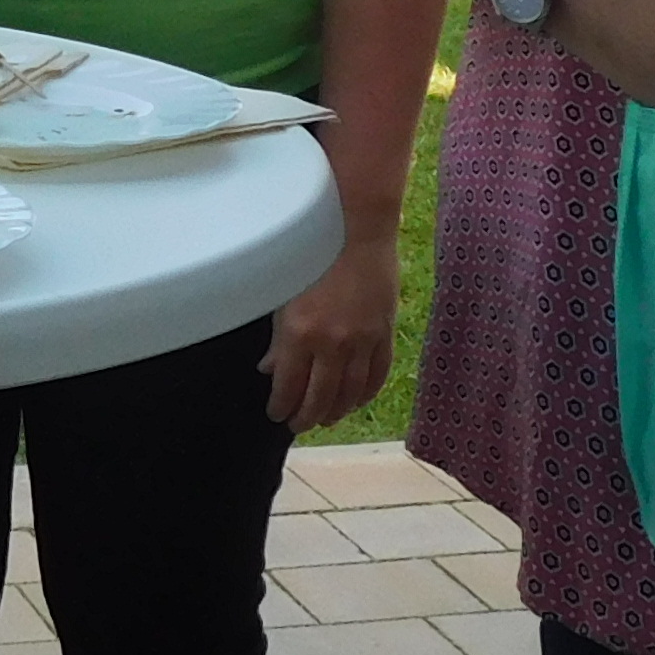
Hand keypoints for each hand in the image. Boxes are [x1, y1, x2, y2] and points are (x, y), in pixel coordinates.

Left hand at [261, 231, 400, 429]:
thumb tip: (269, 369)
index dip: (282, 406)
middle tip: (297, 425)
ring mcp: (363, 340)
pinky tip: (354, 401)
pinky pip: (377, 375)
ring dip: (336, 411)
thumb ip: (278, 338)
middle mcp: (333, 343)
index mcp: (301, 332)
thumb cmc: (311, 254)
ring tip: (324, 418)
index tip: (276, 413)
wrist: (357, 229)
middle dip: (306, 416)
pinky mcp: (385, 333)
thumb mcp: (283, 293)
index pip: (289, 386)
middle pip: (320, 397)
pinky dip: (365, 394)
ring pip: (351, 392)